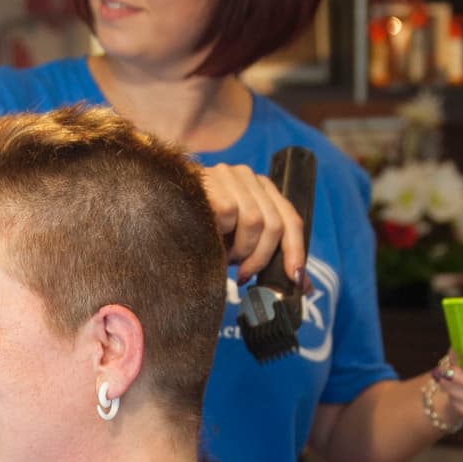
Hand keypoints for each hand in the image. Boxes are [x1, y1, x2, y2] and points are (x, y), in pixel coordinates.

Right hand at [198, 164, 307, 290]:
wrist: (159, 211)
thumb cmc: (200, 231)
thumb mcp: (237, 241)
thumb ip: (266, 254)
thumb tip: (303, 286)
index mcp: (261, 190)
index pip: (291, 219)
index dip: (296, 252)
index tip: (295, 278)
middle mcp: (249, 178)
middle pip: (275, 225)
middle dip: (261, 258)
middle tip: (243, 274)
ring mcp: (231, 175)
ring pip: (255, 221)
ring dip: (239, 249)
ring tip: (223, 256)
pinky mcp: (212, 180)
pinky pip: (230, 214)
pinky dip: (221, 233)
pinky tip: (209, 238)